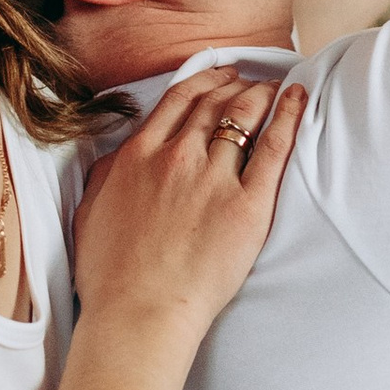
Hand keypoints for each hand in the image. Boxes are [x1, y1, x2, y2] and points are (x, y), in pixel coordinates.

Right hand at [72, 68, 306, 343]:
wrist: (138, 313)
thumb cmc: (110, 276)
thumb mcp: (90, 212)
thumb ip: (107, 175)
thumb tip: (120, 157)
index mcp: (138, 156)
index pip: (179, 101)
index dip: (204, 81)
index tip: (219, 76)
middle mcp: (176, 157)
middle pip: (214, 103)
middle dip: (236, 85)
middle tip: (252, 81)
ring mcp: (213, 178)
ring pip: (243, 117)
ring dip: (261, 95)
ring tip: (276, 88)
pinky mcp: (247, 204)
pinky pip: (274, 147)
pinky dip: (289, 116)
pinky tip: (298, 99)